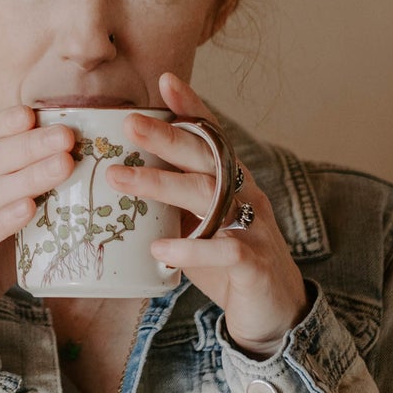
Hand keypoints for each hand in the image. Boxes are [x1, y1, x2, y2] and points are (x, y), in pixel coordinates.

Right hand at [0, 106, 75, 354]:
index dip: (10, 122)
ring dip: (29, 175)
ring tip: (63, 164)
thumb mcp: (15, 221)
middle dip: (32, 143)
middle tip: (68, 135)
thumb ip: (41, 196)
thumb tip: (96, 176)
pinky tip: (28, 209)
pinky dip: (5, 219)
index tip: (40, 111)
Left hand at [110, 73, 310, 357]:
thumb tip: (120, 176)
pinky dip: (190, 248)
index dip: (192, 107)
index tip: (165, 81)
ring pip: (208, 196)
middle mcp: (245, 195)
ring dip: (160, 184)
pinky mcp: (254, 263)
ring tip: (119, 179)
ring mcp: (253, 227)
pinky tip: (159, 248)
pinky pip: (223, 250)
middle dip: (166, 137)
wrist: (273, 311)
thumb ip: (174, 200)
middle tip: (129, 123)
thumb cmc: (228, 260)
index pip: (211, 137)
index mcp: (231, 181)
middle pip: (206, 157)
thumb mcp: (199, 222)